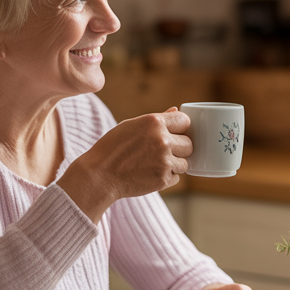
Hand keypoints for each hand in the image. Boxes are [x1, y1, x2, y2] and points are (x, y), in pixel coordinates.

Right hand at [59, 107, 191, 221]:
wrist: (100, 175)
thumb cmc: (112, 148)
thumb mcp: (131, 126)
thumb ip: (157, 119)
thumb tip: (176, 110)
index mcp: (154, 122)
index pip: (185, 121)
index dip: (180, 128)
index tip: (174, 133)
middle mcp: (162, 140)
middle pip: (189, 144)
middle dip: (179, 148)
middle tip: (162, 152)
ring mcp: (164, 161)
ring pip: (185, 163)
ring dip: (174, 164)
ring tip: (154, 163)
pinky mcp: (163, 179)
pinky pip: (176, 177)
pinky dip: (166, 177)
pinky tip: (149, 173)